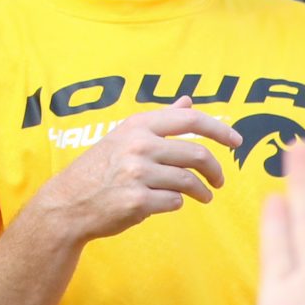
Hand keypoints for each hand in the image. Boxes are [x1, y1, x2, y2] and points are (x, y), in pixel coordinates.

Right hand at [31, 106, 242, 244]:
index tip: (236, 141)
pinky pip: (174, 202)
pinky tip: (166, 203)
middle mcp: (138, 146)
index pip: (189, 119)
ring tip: (204, 197)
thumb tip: (188, 100)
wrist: (68, 202)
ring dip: (202, 192)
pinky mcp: (137, 202)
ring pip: (189, 182)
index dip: (219, 129)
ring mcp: (137, 174)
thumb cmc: (100, 168)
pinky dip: (176, 204)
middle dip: (215, 170)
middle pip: (197, 154)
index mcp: (137, 126)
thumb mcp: (125, 135)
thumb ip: (160, 120)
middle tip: (219, 181)